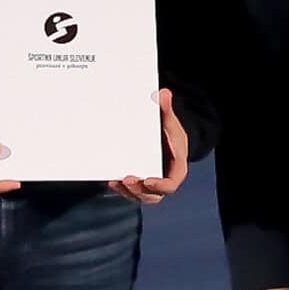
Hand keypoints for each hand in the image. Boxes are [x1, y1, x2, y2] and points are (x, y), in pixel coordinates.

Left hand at [109, 88, 189, 204]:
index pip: (170, 184)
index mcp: (176, 170)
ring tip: (116, 182)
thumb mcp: (170, 122)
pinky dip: (121, 189)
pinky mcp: (140, 184)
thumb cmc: (171, 134)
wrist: (167, 141)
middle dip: (139, 190)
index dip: (160, 185)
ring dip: (128, 192)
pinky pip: (131, 192)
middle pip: (153, 195)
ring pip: (141, 196)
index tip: (147, 180)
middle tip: (127, 180)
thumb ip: (166, 110)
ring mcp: (151, 185)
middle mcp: (164, 181)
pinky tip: (112, 181)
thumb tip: (163, 93)